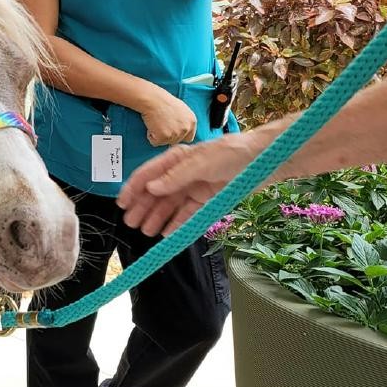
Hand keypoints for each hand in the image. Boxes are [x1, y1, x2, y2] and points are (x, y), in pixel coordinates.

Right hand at [119, 132, 264, 235]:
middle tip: (131, 223)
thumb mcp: (201, 162)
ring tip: (146, 232)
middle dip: (143, 207)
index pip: (149, 174)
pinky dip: (178, 223)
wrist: (265, 159)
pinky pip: (188, 214)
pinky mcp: (207, 199)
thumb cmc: (232, 153)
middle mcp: (182, 174)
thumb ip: (175, 176)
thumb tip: (152, 188)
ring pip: (170, 205)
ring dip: (157, 217)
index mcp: (176, 160)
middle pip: (157, 192)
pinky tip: (168, 233)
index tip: (122, 204)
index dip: (133, 188)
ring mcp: (194, 187)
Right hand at [136, 86, 196, 147]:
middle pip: (176, 141)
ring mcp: (176, 134)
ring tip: (156, 122)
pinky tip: (152, 125)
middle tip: (160, 123)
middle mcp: (186, 129)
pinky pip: (155, 142)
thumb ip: (184, 121)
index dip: (178, 135)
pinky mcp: (164, 137)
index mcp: (192, 121)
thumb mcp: (181, 109)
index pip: (188, 138)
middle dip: (167, 135)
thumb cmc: (163, 101)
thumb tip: (182, 130)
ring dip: (158, 135)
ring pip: (165, 142)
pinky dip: (151, 136)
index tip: (170, 130)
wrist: (152, 99)